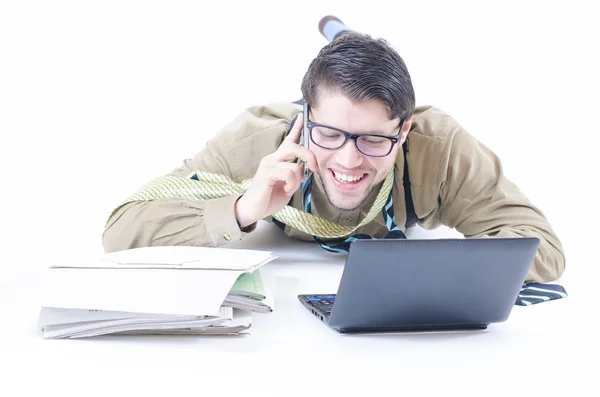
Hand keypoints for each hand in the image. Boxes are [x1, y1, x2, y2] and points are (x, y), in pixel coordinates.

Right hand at [235, 113, 317, 227]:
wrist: (252, 210)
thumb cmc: (269, 197)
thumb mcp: (288, 185)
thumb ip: (297, 176)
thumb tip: (306, 170)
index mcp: (278, 160)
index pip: (289, 140)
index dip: (297, 127)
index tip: (303, 115)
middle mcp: (272, 158)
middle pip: (295, 147)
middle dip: (309, 156)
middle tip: (313, 169)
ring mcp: (268, 164)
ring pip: (294, 165)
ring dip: (297, 180)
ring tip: (288, 188)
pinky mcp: (266, 173)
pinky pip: (288, 173)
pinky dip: (291, 184)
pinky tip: (284, 190)